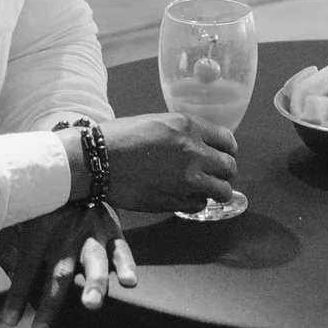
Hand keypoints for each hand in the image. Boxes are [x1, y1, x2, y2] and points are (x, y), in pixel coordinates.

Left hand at [0, 202, 138, 327]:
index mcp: (38, 228)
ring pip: (93, 260)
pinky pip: (121, 249)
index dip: (16, 295)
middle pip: (58, 271)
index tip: (9, 322)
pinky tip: (129, 283)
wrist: (77, 165)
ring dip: (93, 283)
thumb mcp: (19, 212)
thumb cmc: (42, 199)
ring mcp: (91, 231)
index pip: (25, 267)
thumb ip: (4, 237)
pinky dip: (127, 265)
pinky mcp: (113, 229)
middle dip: (50, 302)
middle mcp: (65, 232)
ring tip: (91, 304)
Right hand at [98, 112, 237, 213]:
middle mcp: (193, 152)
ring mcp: (187, 179)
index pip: (228, 141)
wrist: (98, 161)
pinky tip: (182, 195)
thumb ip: (184, 133)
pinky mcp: (176, 201)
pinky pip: (200, 205)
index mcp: (188, 127)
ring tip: (202, 188)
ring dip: (215, 190)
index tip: (221, 155)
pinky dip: (195, 202)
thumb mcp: (158, 122)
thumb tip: (202, 146)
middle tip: (213, 173)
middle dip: (223, 171)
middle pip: (229, 167)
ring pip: (222, 191)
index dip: (226, 150)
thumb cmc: (120, 138)